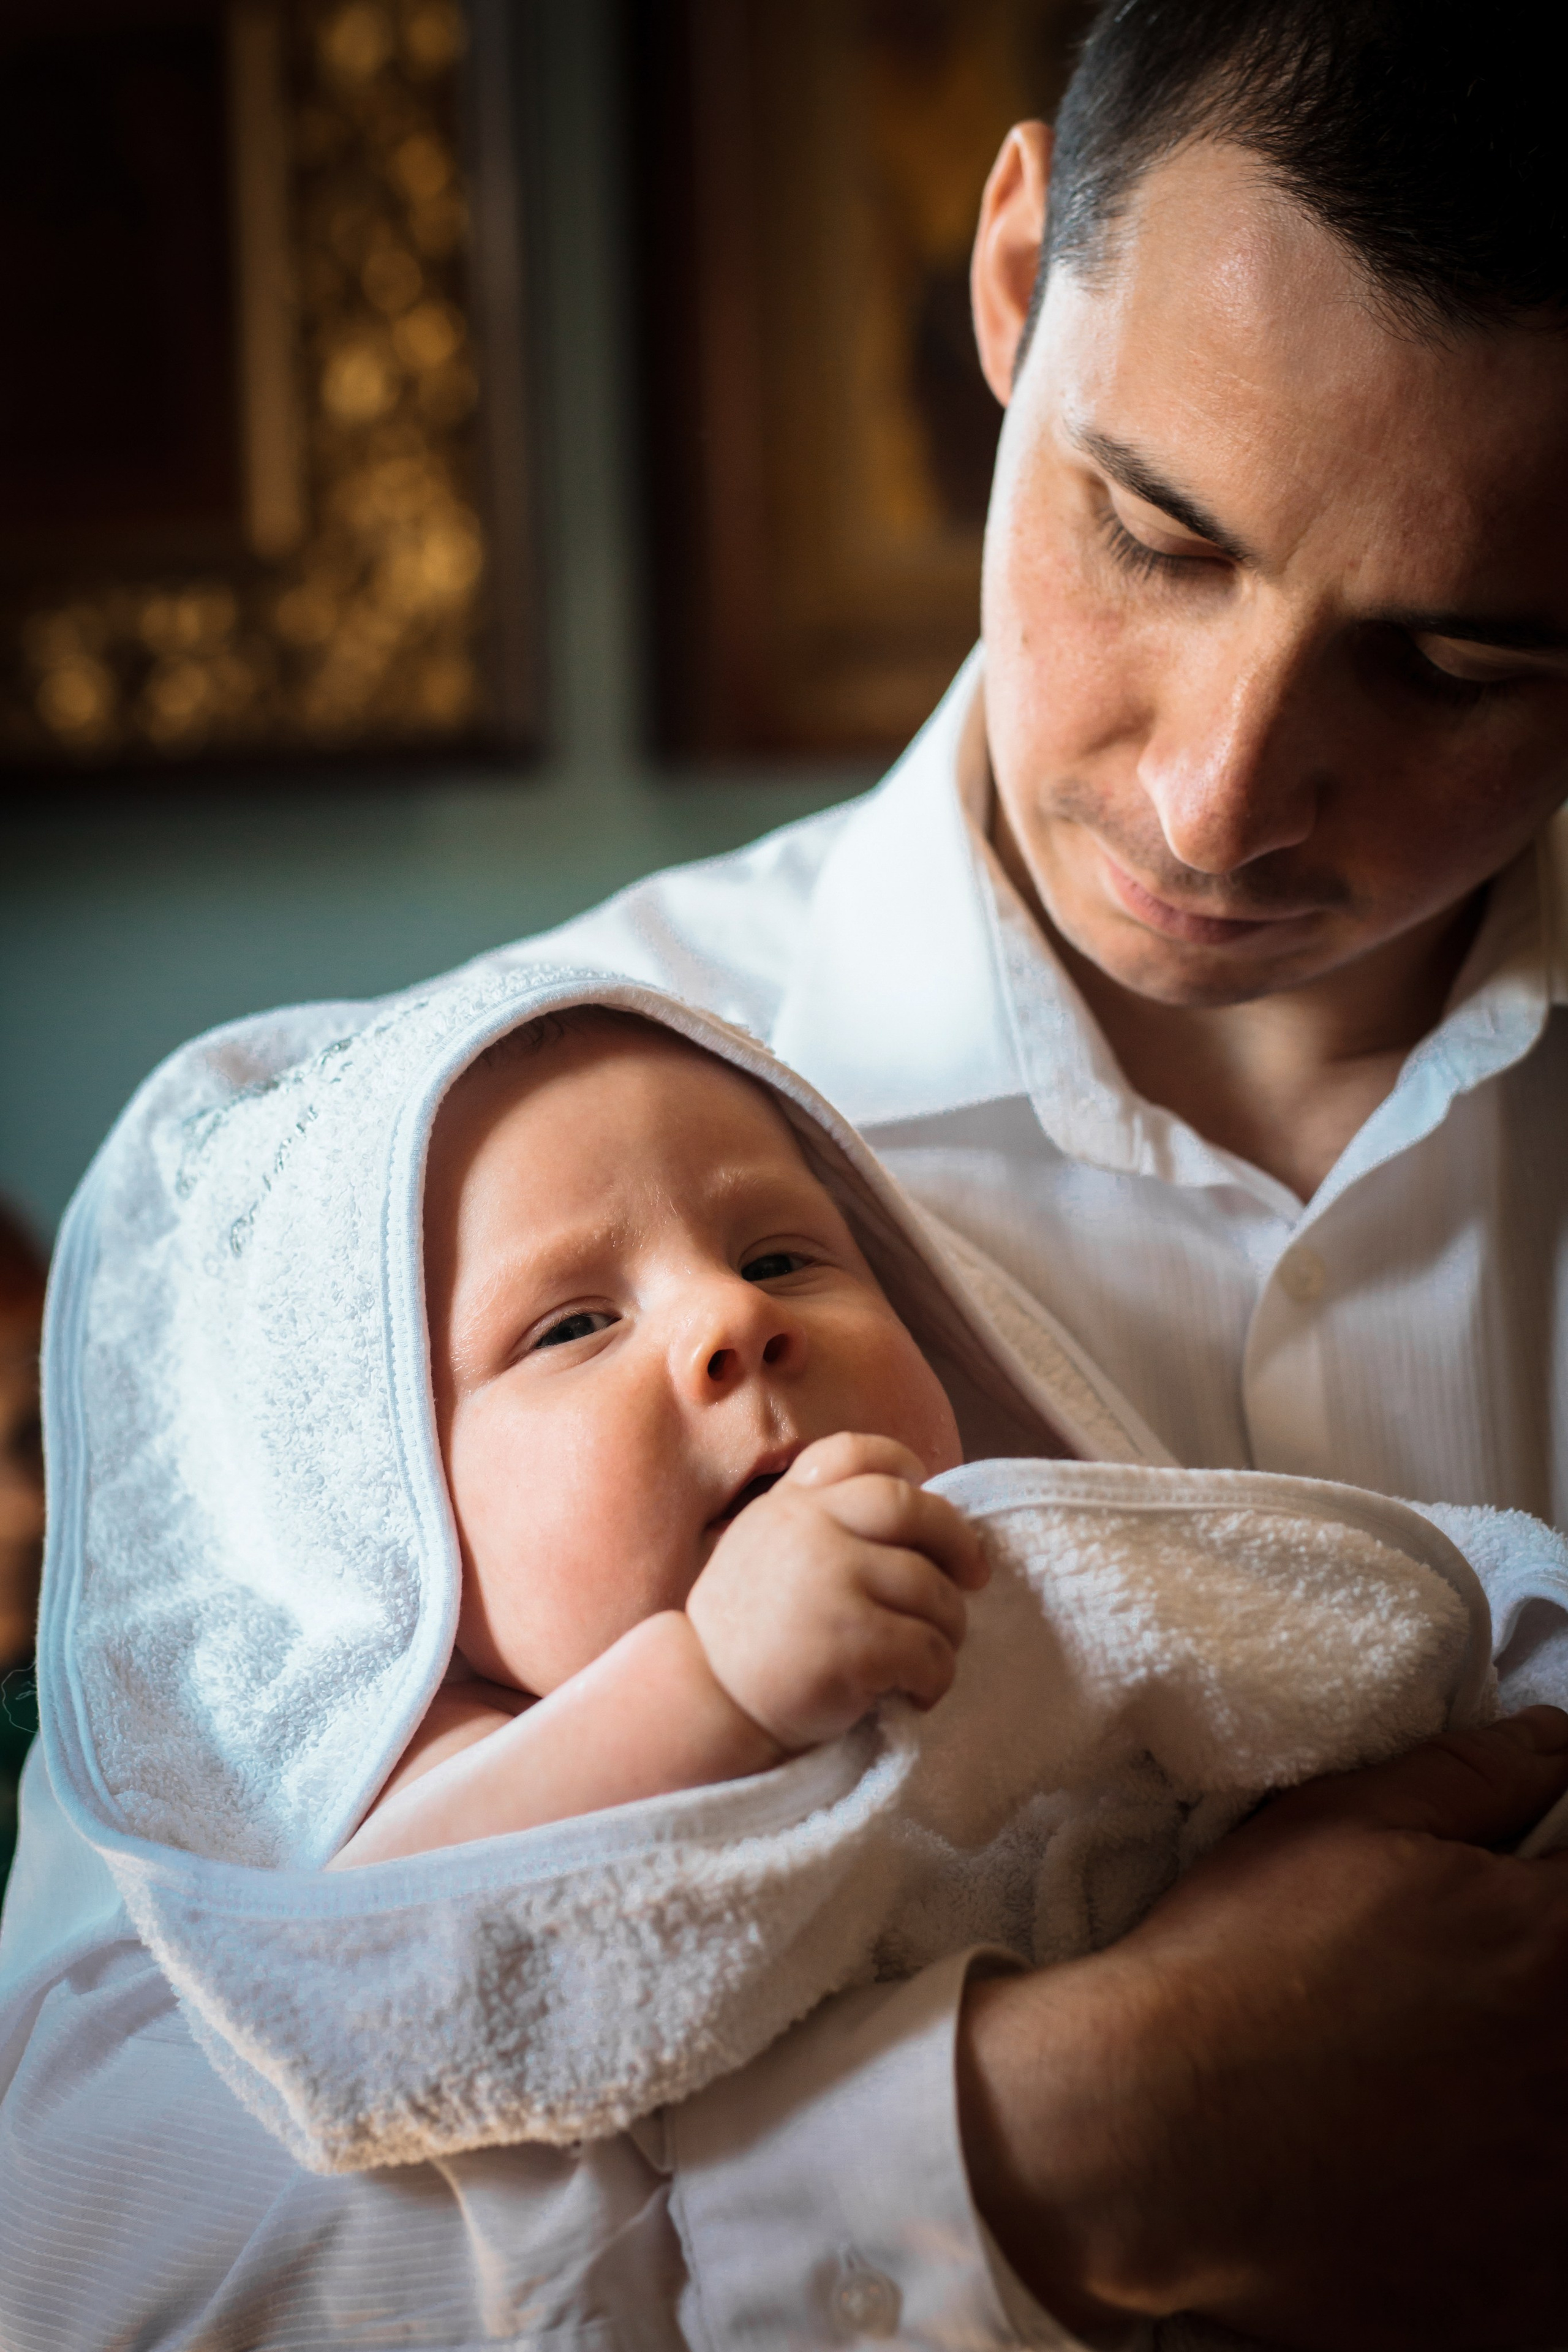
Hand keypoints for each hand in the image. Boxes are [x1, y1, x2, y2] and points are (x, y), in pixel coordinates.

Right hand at [686, 1432, 987, 1751]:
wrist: (709, 1699)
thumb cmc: (753, 1630)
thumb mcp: (767, 1545)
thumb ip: (821, 1516)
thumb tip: (921, 1508)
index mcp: (791, 1503)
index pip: (859, 1453)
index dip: (904, 1465)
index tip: (926, 1493)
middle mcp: (809, 1529)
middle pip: (914, 1509)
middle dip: (958, 1543)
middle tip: (974, 1576)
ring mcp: (830, 1582)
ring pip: (934, 1589)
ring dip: (950, 1628)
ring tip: (930, 1654)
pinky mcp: (850, 1642)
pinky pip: (929, 1649)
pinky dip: (937, 1675)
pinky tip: (917, 1692)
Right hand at [958, 1708, 1567, 2348]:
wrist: (1141, 2138)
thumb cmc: (1236, 1967)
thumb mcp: (1340, 1822)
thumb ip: (1474, 1773)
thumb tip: (1555, 1746)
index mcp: (1559, 1945)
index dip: (1546, 1894)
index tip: (1508, 1906)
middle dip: (1531, 1992)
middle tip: (1450, 1997)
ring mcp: (1563, 2199)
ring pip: (1564, 2127)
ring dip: (1525, 2099)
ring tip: (1429, 2086)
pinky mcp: (1527, 2297)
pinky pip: (1549, 2251)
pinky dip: (1510, 2210)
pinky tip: (1433, 2176)